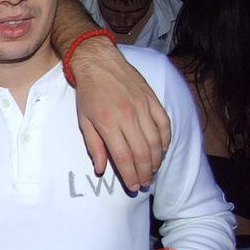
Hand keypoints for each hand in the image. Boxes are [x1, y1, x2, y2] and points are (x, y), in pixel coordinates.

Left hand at [72, 37, 170, 190]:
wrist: (99, 63)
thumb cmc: (88, 93)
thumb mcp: (84, 120)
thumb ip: (94, 146)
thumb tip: (101, 169)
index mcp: (108, 123)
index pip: (123, 156)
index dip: (130, 175)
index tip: (132, 186)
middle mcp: (128, 116)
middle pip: (142, 152)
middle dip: (144, 172)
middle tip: (144, 183)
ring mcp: (143, 107)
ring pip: (156, 141)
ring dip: (156, 160)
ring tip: (152, 172)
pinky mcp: (153, 100)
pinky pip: (165, 125)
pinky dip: (165, 141)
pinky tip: (162, 151)